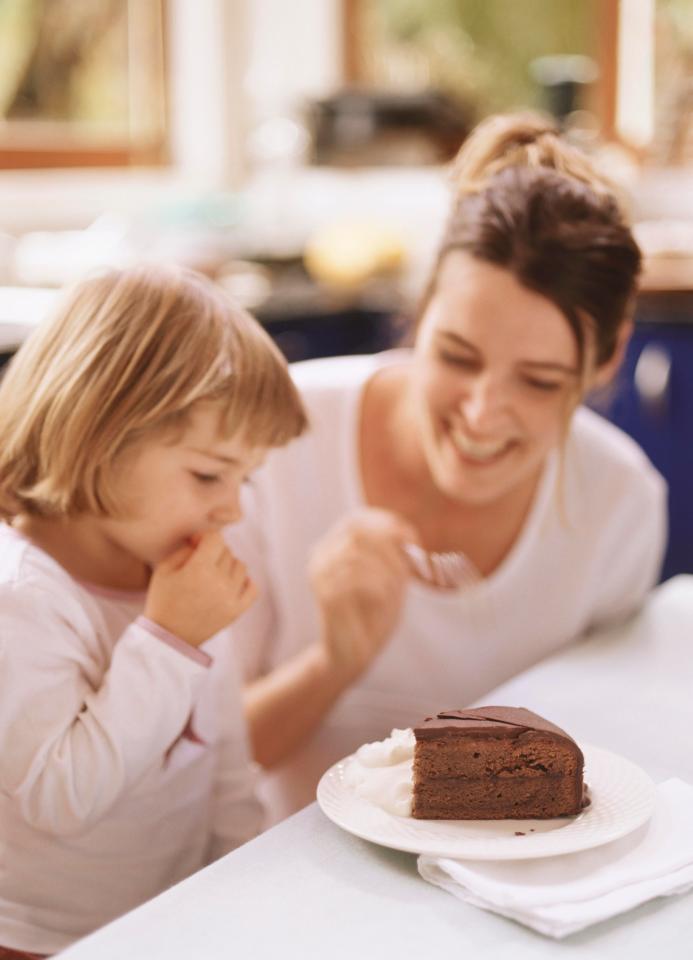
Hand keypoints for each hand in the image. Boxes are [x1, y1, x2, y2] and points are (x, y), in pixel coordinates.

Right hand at [145, 531, 256, 647]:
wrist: (168, 637)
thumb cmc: (163, 600)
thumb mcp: (165, 569)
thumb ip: (185, 548)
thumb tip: (202, 539)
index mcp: (199, 570)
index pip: (216, 538)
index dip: (205, 537)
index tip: (196, 545)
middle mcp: (219, 582)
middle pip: (227, 552)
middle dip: (213, 553)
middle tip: (199, 564)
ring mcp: (231, 598)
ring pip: (241, 566)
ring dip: (228, 566)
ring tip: (213, 576)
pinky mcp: (237, 611)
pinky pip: (253, 588)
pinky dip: (245, 582)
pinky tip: (231, 584)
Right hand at [308, 508, 417, 686]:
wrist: (352, 655)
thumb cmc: (374, 615)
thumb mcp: (391, 578)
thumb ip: (396, 554)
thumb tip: (407, 531)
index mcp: (334, 546)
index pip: (358, 519)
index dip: (389, 524)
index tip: (414, 544)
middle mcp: (321, 555)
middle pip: (357, 531)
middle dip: (391, 547)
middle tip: (409, 570)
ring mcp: (320, 575)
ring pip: (357, 554)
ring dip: (387, 570)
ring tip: (394, 590)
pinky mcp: (325, 596)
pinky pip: (355, 579)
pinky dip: (378, 586)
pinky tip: (384, 599)